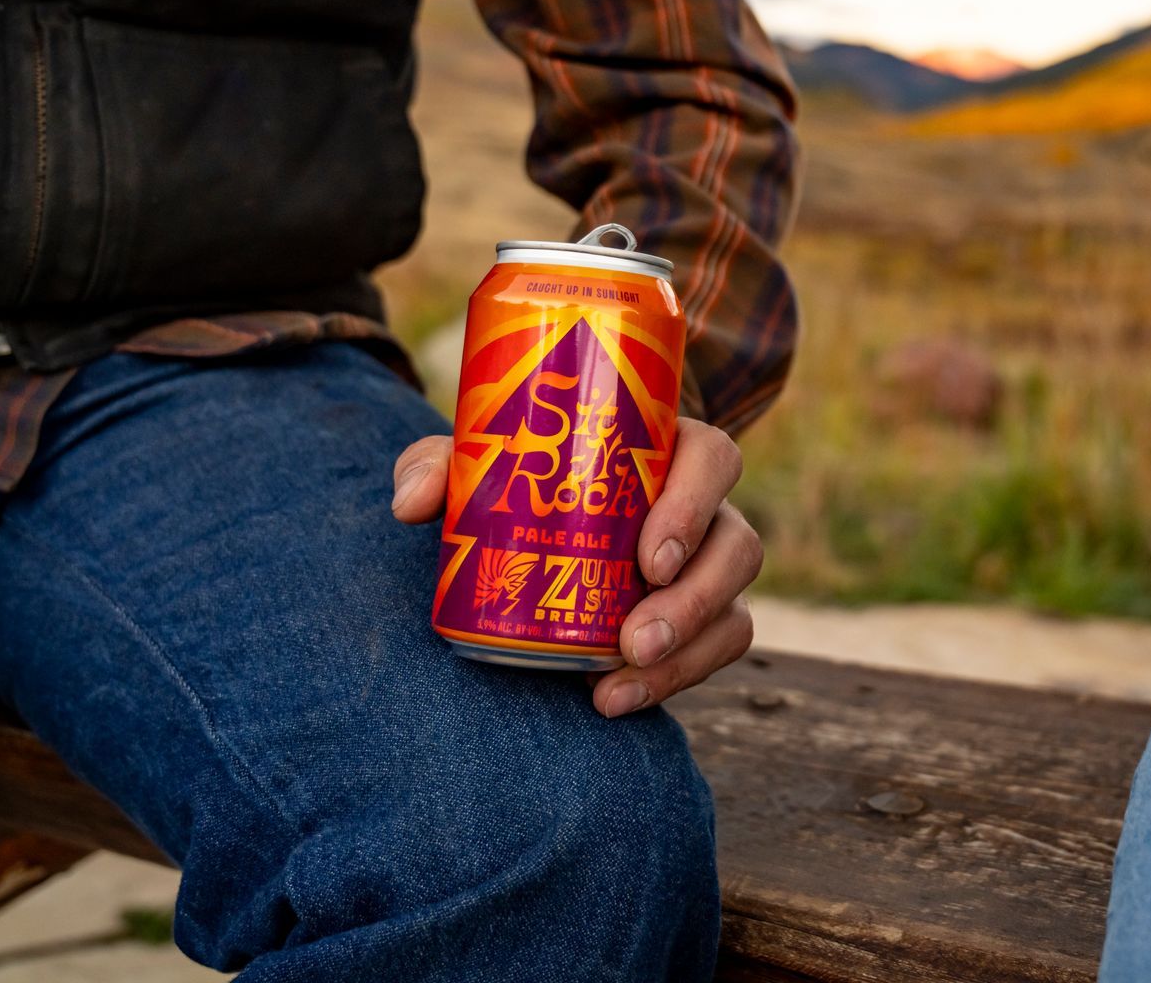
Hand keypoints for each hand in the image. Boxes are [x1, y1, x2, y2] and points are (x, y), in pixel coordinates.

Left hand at [392, 418, 760, 717]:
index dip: (695, 506)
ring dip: (690, 648)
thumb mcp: (477, 467)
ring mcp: (708, 569)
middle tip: (635, 638)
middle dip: (696, 597)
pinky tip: (613, 699)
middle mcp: (702, 510)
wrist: (530, 536)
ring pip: (736, 606)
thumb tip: (413, 504)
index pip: (712, 459)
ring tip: (625, 675)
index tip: (649, 559)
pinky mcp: (703, 622)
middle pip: (738, 543)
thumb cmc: (517, 483)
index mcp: (666, 451)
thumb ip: (441, 467)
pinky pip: (719, 649)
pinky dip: (677, 679)